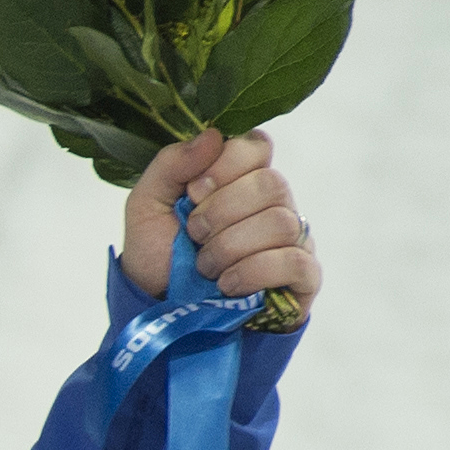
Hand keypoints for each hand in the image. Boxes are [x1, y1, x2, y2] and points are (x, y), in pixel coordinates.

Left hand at [121, 130, 318, 319]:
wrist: (161, 313)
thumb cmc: (159, 258)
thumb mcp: (146, 208)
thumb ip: (170, 165)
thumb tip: (212, 135)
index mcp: (240, 179)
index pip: (256, 146)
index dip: (225, 167)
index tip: (194, 193)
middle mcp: (273, 203)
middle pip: (270, 184)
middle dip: (221, 214)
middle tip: (194, 235)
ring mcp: (292, 238)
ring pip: (280, 223)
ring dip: (230, 248)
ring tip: (205, 267)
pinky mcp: (302, 276)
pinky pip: (294, 261)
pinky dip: (254, 272)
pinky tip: (228, 284)